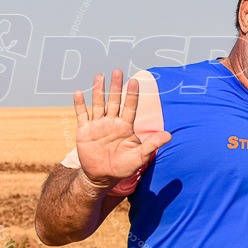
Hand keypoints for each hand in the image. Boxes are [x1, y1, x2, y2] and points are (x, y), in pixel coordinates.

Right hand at [73, 69, 170, 189]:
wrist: (102, 176)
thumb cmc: (123, 166)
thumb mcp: (139, 157)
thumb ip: (151, 145)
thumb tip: (169, 135)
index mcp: (125, 126)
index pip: (130, 107)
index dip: (132, 95)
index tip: (135, 81)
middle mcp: (112, 122)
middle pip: (114, 101)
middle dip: (116, 87)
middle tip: (117, 71)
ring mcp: (98, 125)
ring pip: (98, 104)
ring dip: (98, 91)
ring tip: (99, 76)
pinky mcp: (85, 131)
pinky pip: (82, 115)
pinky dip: (79, 104)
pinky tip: (78, 92)